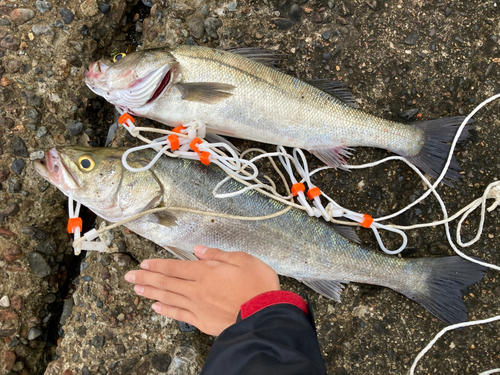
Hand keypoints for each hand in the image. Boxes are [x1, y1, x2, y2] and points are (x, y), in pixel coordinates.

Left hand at [124, 245, 279, 335]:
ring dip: (150, 292)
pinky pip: (178, 315)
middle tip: (129, 275)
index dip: (157, 265)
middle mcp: (196, 289)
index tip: (143, 263)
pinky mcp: (202, 321)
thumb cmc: (257, 285)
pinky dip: (165, 310)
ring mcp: (197, 307)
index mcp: (205, 272)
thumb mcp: (242, 259)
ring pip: (168, 297)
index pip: (174, 267)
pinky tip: (156, 307)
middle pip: (166, 282)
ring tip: (137, 288)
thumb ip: (217, 255)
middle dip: (146, 277)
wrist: (264, 314)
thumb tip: (199, 249)